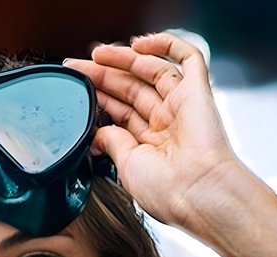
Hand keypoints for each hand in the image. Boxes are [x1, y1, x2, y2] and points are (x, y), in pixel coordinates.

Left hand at [64, 32, 243, 231]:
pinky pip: (187, 57)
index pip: (121, 112)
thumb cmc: (167, 190)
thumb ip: (111, 143)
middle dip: (103, 76)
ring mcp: (181, 105)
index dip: (99, 97)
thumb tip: (98, 132)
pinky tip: (139, 44)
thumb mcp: (126, 166)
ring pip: (151, 70)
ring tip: (98, 55)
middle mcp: (167, 123)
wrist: (197, 191)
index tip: (78, 89)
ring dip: (124, 59)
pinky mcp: (198, 91)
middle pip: (131, 89)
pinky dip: (165, 44)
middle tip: (79, 67)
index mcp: (150, 145)